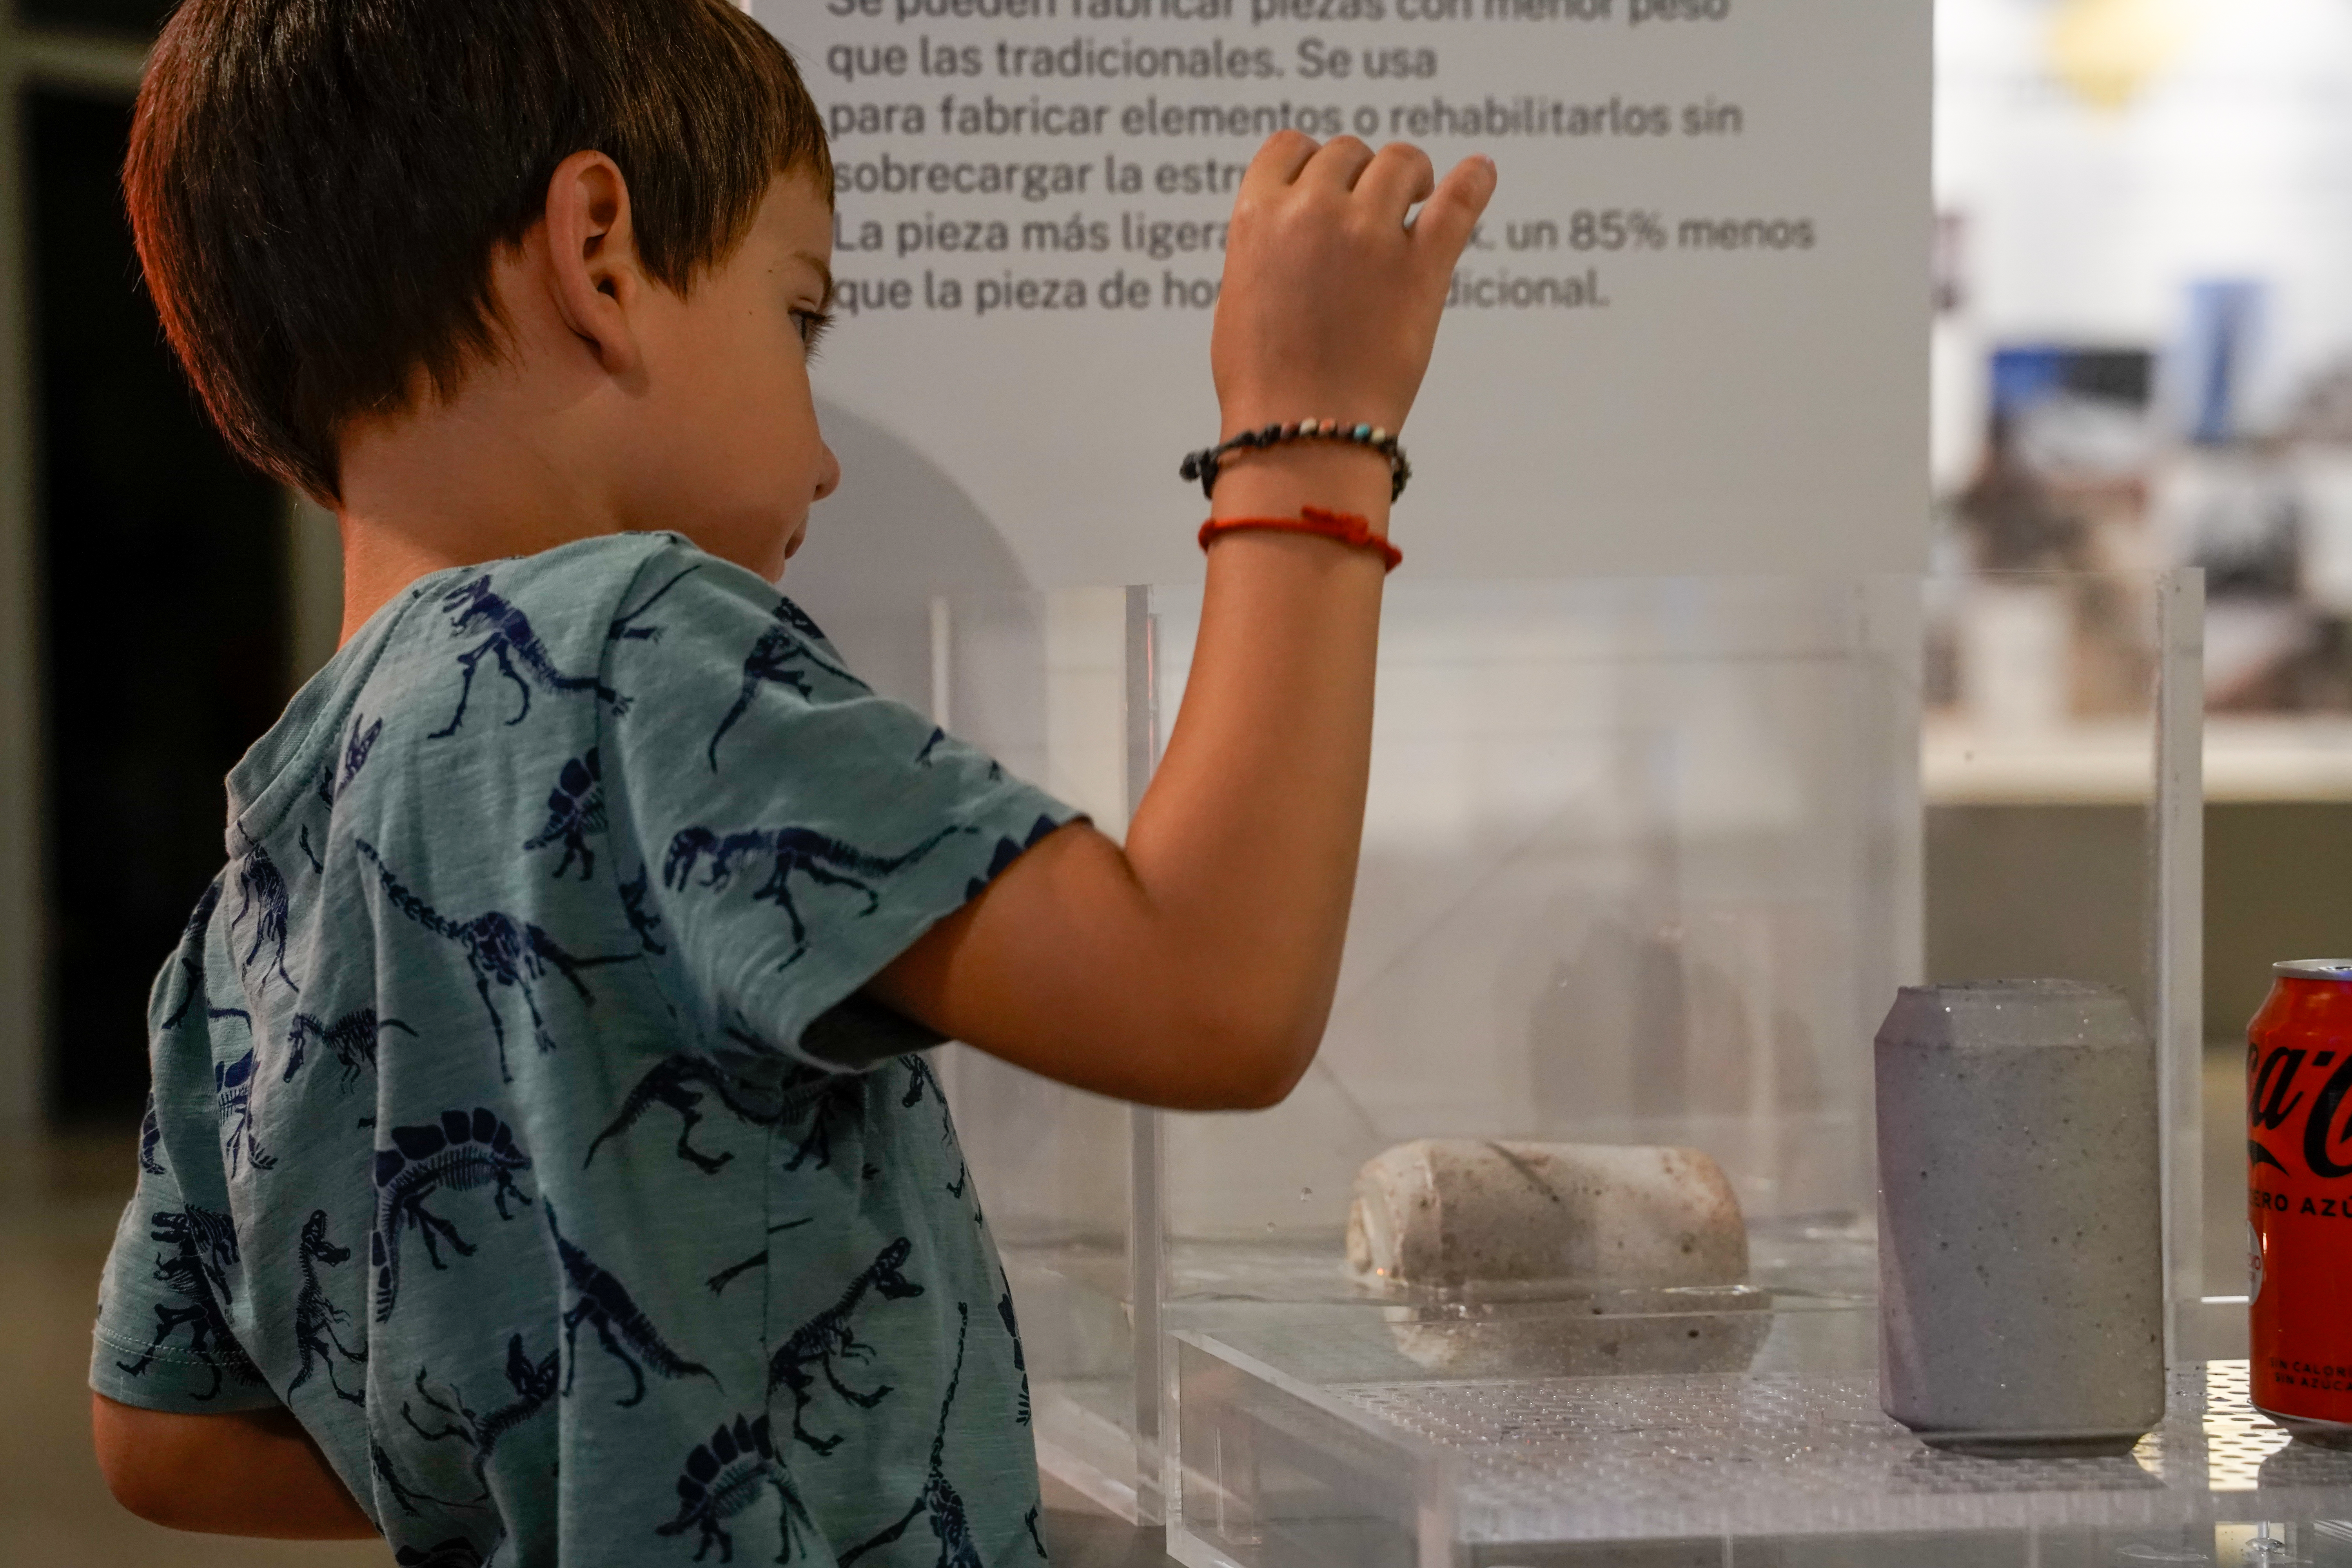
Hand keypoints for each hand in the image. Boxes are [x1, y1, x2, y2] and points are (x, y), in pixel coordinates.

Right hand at [1211, 134, 1494, 440]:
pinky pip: (1458, 202)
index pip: (1288, 148)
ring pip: (1399, 163)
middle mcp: (1313, 211)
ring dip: (1409, 176)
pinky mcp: (1422, 266)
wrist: (1303, 434)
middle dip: (1358, 177)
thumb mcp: (1242, 297)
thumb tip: (1294, 230)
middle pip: (1346, 154)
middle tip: (1373, 208)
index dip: (1311, 162)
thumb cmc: (1264, 382)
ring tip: (1418, 200)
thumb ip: (1269, 248)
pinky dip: (1475, 180)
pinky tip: (1481, 173)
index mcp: (1258, 215)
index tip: (1327, 182)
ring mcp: (1370, 234)